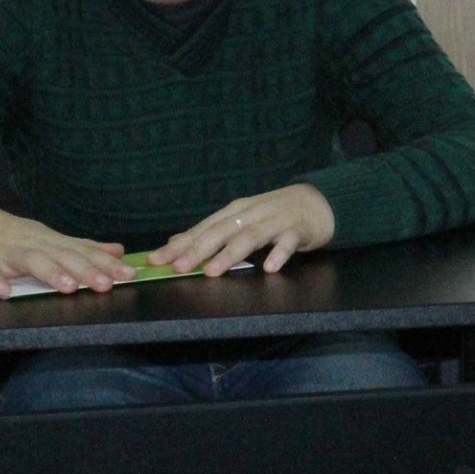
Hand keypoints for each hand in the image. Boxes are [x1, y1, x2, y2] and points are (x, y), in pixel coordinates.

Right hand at [0, 196, 132, 297]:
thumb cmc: (11, 235)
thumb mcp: (49, 239)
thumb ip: (82, 247)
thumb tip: (118, 251)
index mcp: (52, 242)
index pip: (84, 252)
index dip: (107, 263)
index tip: (130, 274)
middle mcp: (34, 244)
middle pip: (63, 255)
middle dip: (87, 270)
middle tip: (107, 284)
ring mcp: (7, 252)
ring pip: (31, 261)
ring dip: (50, 273)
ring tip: (68, 287)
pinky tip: (4, 292)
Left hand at [147, 183, 335, 276]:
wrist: (318, 202)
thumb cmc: (274, 214)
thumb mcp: (241, 219)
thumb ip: (212, 230)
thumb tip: (175, 241)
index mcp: (234, 212)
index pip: (203, 228)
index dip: (179, 244)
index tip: (156, 259)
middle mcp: (251, 214)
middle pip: (222, 231)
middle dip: (198, 249)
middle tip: (178, 267)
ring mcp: (275, 220)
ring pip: (250, 237)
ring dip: (230, 253)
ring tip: (213, 271)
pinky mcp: (298, 230)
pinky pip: (288, 242)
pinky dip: (278, 253)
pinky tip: (269, 268)